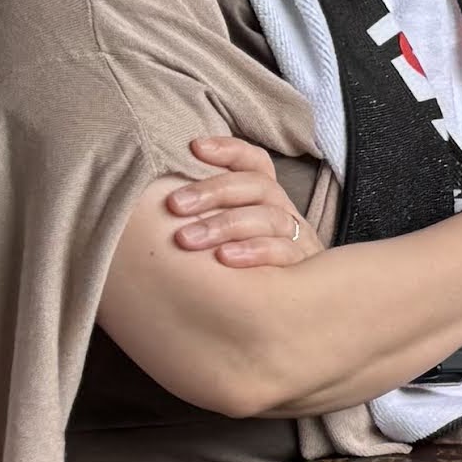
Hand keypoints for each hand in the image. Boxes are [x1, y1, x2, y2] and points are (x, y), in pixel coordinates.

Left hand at [159, 133, 321, 270]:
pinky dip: (253, 251)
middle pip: (256, 186)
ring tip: (186, 239)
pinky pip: (282, 251)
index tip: (195, 148)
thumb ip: (204, 215)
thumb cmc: (243, 268)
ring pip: (267, 217)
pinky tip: (224, 258)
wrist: (296, 313)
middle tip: (175, 205)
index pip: (255, 163)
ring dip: (225, 224)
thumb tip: (158, 196)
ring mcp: (295, 238)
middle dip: (213, 191)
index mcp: (265, 198)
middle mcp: (282, 211)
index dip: (229, 151)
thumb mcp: (227, 236)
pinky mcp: (302, 267)